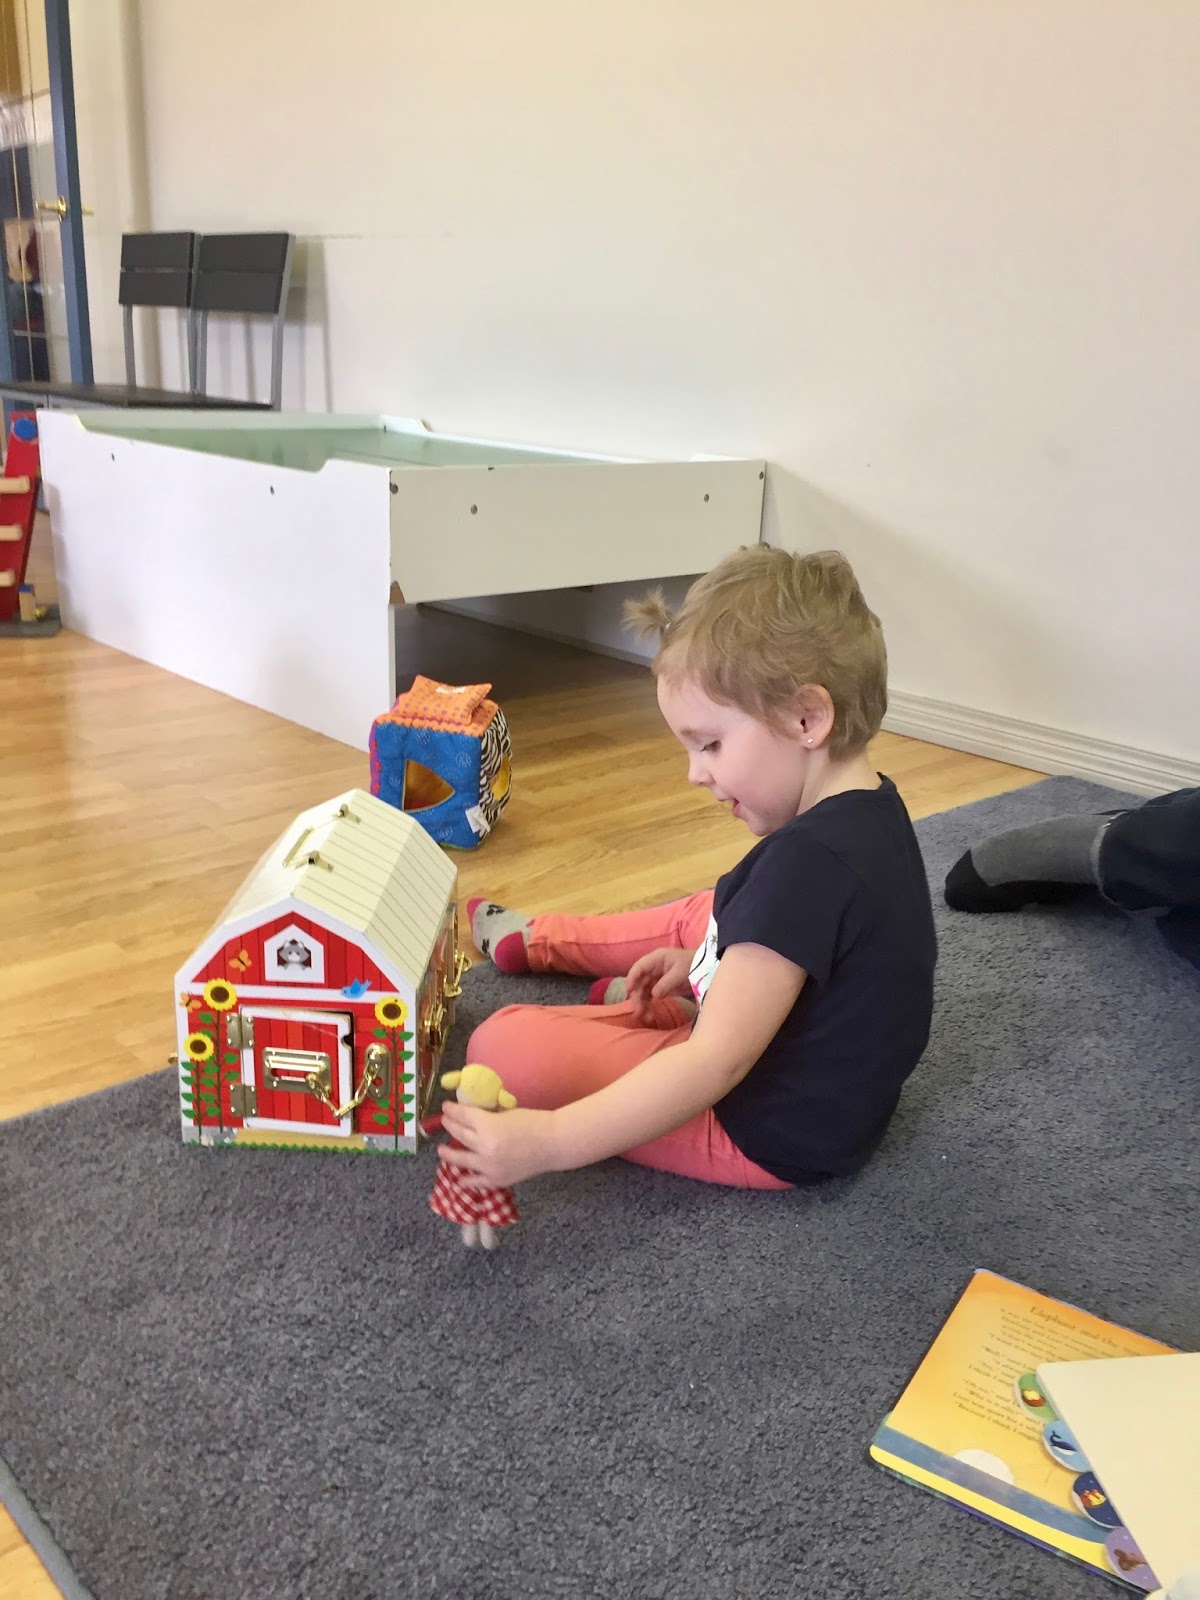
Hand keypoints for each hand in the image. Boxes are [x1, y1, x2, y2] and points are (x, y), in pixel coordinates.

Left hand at [437, 1102, 558, 1186]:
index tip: (445, 1108)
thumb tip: (473, 1115)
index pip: (463, 1116)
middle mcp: (484, 1147)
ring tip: (441, 1150)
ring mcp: (488, 1166)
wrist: (553, 1144)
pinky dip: (466, 1180)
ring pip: (461, 1160)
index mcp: (488, 1126)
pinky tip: (459, 1179)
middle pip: (459, 1134)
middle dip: (449, 1125)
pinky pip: (476, 1182)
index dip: (452, 1110)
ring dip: (449, 1153)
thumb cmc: (534, 1122)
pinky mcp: (496, 1180)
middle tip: (444, 1121)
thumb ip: (488, 1116)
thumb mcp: (507, 1112)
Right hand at [626, 946, 695, 1020]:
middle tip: (639, 1011)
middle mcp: (654, 968)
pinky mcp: (661, 986)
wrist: (706, 968)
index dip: (631, 978)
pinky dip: (649, 1005)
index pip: (639, 967)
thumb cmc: (693, 965)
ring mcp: (657, 977)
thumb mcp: (680, 973)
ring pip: (643, 990)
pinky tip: (650, 1014)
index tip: (628, 991)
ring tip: (645, 1017)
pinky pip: (650, 996)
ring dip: (642, 1003)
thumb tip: (654, 995)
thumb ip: (666, 983)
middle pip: (640, 981)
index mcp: (657, 959)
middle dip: (637, 997)